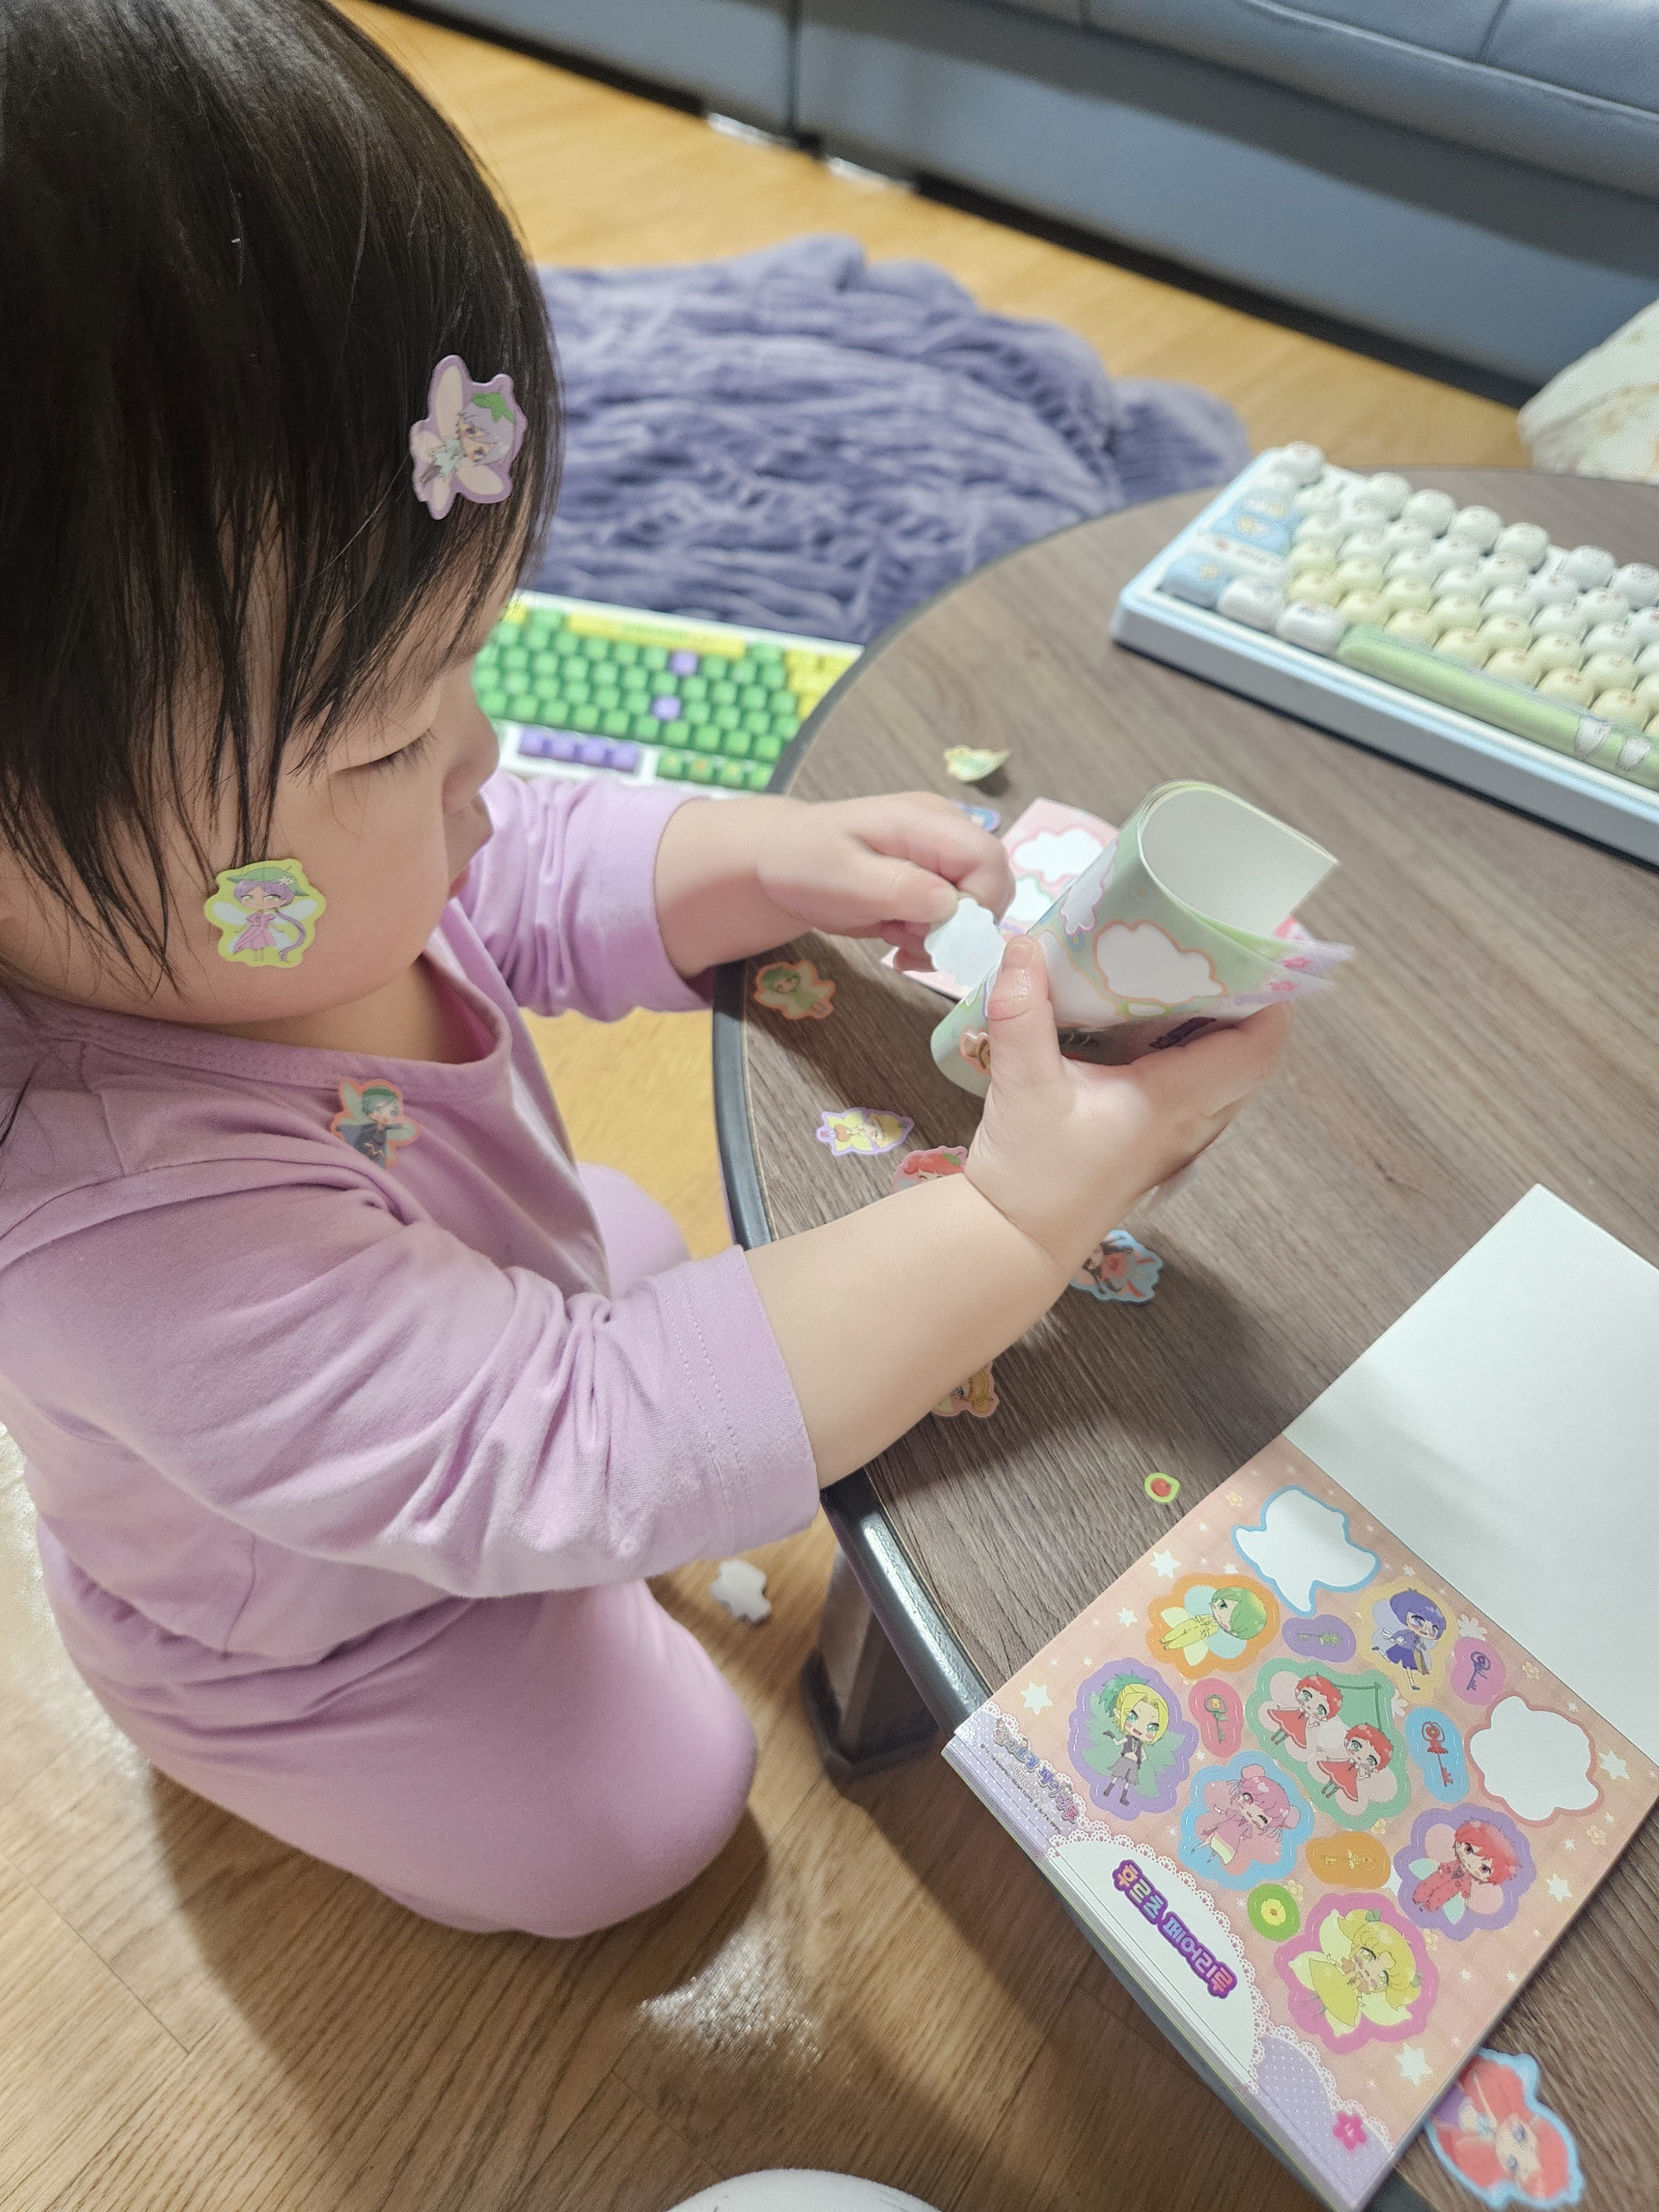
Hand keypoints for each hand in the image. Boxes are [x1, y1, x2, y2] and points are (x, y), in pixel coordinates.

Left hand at [654, 790, 1013, 974]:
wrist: (780, 862)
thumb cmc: (804, 862)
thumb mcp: (843, 877)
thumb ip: (898, 888)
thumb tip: (951, 905)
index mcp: (927, 820)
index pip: (989, 860)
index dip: (977, 905)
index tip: (933, 931)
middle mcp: (945, 832)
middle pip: (993, 886)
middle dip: (959, 927)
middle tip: (905, 936)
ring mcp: (942, 855)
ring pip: (977, 908)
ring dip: (941, 937)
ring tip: (893, 933)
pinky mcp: (934, 879)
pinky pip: (956, 917)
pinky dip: (932, 939)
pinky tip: (898, 938)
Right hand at [964, 937, 1289, 1270]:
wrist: (1017, 1242)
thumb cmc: (1031, 1177)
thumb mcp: (1021, 1087)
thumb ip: (1021, 1012)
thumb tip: (1023, 945)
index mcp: (1174, 1104)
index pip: (1257, 1048)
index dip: (1269, 996)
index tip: (1252, 949)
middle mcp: (1190, 1122)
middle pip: (1249, 1053)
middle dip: (1240, 997)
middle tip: (1208, 947)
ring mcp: (1177, 1136)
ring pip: (1224, 1070)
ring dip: (1213, 1022)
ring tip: (1180, 972)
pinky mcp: (1156, 1141)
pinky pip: (1195, 1085)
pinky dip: (1186, 1047)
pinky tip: (1147, 1020)